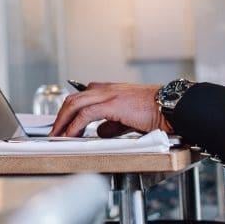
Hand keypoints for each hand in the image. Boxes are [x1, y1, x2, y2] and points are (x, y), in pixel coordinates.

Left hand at [48, 82, 168, 137]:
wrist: (171, 107)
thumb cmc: (155, 112)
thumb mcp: (128, 119)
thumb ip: (112, 124)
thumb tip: (100, 133)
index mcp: (109, 90)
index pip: (81, 97)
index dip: (68, 111)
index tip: (62, 124)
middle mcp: (106, 89)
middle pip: (73, 99)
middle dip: (60, 116)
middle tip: (54, 131)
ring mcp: (108, 94)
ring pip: (75, 104)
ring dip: (63, 121)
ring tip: (57, 135)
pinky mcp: (112, 104)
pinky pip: (86, 114)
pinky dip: (75, 125)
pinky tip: (71, 135)